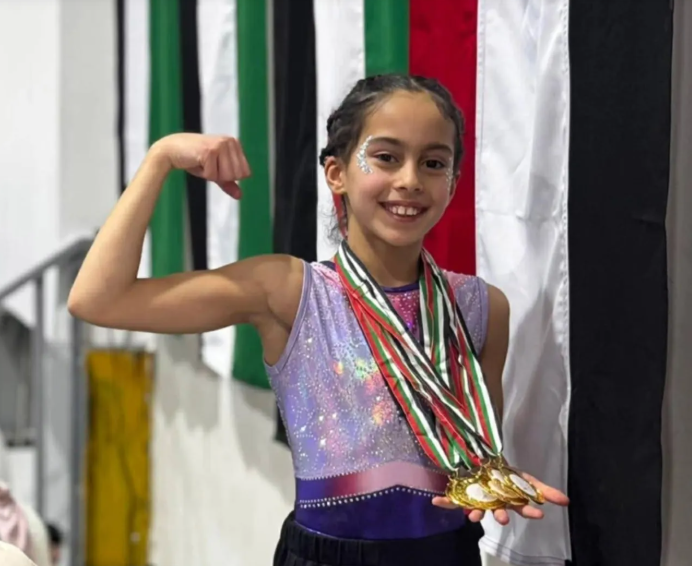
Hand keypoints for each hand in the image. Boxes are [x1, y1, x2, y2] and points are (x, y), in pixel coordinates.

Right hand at [152, 133, 250, 198]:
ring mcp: (220, 145)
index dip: (229, 176)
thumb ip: (228, 182)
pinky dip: (204, 174)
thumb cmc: (194, 160)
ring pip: (227, 176)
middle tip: (208, 165)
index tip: (215, 166)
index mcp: (235, 143)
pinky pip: (213, 176)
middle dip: (221, 176)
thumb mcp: (215, 171)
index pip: (246, 173)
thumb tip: (240, 196)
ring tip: (203, 163)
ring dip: (213, 175)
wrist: (170, 151)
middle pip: (237, 176)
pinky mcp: (210, 151)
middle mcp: (230, 141)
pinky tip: (196, 162)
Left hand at [431, 472, 568, 525]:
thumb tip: (567, 502)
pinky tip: (435, 501)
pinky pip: (451, 500)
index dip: (528, 511)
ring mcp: (477, 499)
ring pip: (475, 509)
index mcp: (509, 500)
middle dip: (500, 515)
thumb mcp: (527, 480)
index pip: (521, 507)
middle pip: (497, 511)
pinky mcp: (461, 495)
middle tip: (503, 519)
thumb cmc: (507, 475)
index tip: (538, 514)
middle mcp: (493, 503)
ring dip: (474, 513)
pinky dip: (443, 502)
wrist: (486, 462)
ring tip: (472, 517)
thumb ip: (546, 491)